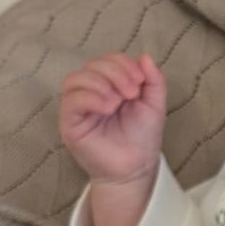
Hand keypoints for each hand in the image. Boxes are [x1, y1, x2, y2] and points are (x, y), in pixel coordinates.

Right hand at [59, 52, 166, 186]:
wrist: (136, 169)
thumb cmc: (142, 138)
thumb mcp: (154, 106)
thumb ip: (154, 82)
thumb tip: (145, 56)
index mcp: (110, 85)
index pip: (108, 60)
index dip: (123, 63)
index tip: (140, 81)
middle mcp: (92, 92)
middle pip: (92, 65)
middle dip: (115, 73)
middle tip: (132, 93)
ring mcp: (79, 106)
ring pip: (76, 78)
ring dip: (101, 83)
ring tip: (118, 102)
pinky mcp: (70, 122)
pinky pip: (71, 100)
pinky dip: (90, 97)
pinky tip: (108, 107)